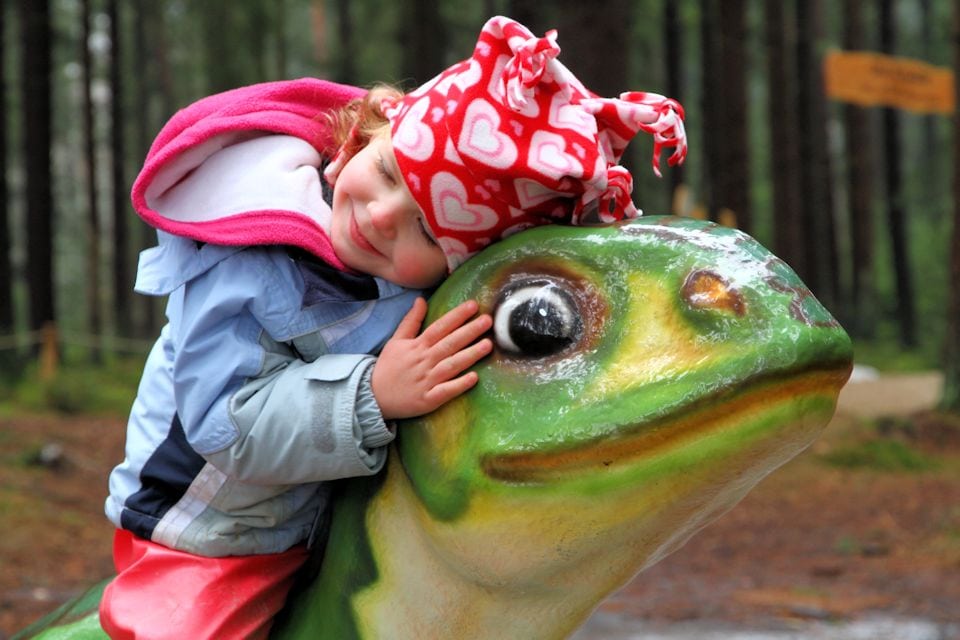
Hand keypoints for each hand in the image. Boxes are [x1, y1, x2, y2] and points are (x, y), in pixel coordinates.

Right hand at [372, 298, 491, 419]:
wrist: (373, 397)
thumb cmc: (388, 367)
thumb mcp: (396, 341)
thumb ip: (411, 321)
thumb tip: (421, 299)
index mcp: (417, 346)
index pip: (440, 327)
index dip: (457, 316)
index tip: (473, 305)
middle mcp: (424, 361)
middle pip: (449, 343)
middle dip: (469, 331)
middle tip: (488, 321)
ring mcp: (427, 381)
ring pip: (451, 365)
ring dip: (470, 355)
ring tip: (488, 345)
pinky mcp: (428, 399)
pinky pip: (446, 391)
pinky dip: (459, 384)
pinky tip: (475, 377)